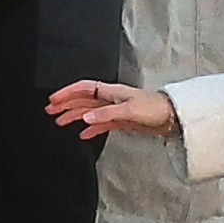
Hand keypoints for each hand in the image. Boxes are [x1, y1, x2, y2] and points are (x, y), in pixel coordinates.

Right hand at [47, 79, 176, 139]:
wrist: (173, 117)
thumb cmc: (155, 108)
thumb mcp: (129, 111)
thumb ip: (106, 115)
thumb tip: (85, 118)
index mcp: (112, 92)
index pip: (84, 88)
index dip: (67, 93)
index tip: (54, 100)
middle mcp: (112, 99)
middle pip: (83, 100)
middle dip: (66, 104)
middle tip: (50, 111)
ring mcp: (116, 110)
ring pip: (90, 111)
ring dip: (74, 115)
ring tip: (60, 121)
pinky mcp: (122, 121)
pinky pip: (101, 124)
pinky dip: (90, 128)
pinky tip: (83, 134)